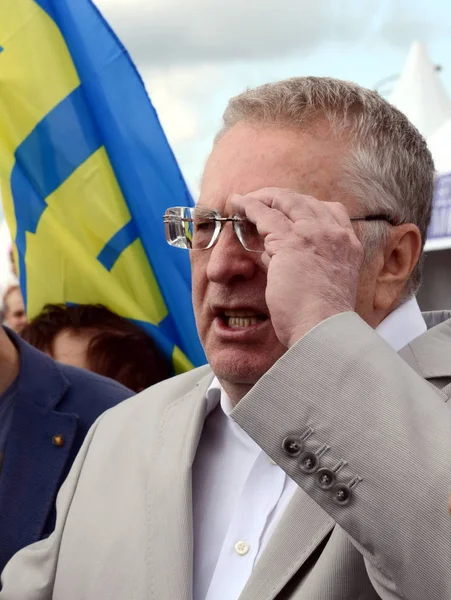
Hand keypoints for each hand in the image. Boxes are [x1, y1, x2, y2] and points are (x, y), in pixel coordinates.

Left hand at [231, 188, 363, 347]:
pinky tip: (237, 204)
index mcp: (349, 245)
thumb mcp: (321, 284)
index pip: (331, 211)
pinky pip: (266, 215)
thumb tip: (271, 254)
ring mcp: (314, 235)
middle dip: (280, 197)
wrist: (323, 329)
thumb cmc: (321, 318)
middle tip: (260, 199)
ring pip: (285, 202)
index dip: (305, 207)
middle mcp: (335, 234)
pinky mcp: (291, 242)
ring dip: (262, 197)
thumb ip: (299, 264)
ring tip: (244, 200)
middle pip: (305, 201)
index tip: (287, 210)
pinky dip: (250, 206)